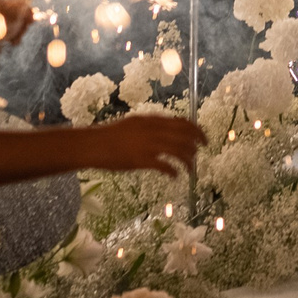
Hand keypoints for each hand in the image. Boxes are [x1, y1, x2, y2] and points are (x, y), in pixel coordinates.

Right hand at [81, 114, 204, 175]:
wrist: (93, 144)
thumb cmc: (111, 136)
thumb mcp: (134, 124)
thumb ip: (152, 127)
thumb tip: (168, 131)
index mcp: (152, 120)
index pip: (183, 122)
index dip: (197, 131)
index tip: (203, 139)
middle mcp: (153, 130)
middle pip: (185, 136)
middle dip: (196, 145)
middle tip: (200, 154)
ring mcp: (148, 145)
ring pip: (179, 151)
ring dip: (188, 161)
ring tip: (190, 168)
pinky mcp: (142, 160)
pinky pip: (165, 166)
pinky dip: (173, 172)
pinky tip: (175, 177)